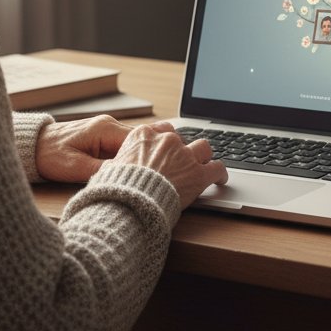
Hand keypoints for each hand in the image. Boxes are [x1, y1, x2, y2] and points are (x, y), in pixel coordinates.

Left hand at [36, 116, 177, 183]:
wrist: (33, 146)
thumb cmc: (49, 155)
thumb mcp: (75, 167)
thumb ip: (102, 171)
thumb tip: (125, 177)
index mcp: (105, 128)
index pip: (138, 140)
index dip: (149, 157)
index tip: (157, 174)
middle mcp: (109, 125)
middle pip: (141, 141)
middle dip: (149, 158)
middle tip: (158, 177)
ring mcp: (107, 130)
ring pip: (134, 144)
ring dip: (140, 159)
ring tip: (150, 177)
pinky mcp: (104, 138)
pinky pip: (124, 147)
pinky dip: (131, 158)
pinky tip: (136, 172)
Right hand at [110, 125, 228, 208]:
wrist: (131, 200)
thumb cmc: (118, 188)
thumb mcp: (110, 168)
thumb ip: (118, 163)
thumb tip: (111, 170)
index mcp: (145, 135)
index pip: (163, 130)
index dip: (167, 141)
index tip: (168, 149)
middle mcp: (167, 140)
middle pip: (182, 139)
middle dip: (183, 151)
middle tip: (183, 163)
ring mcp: (185, 155)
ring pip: (204, 148)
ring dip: (203, 157)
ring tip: (205, 165)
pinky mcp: (199, 173)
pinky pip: (217, 168)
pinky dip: (220, 174)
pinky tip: (220, 180)